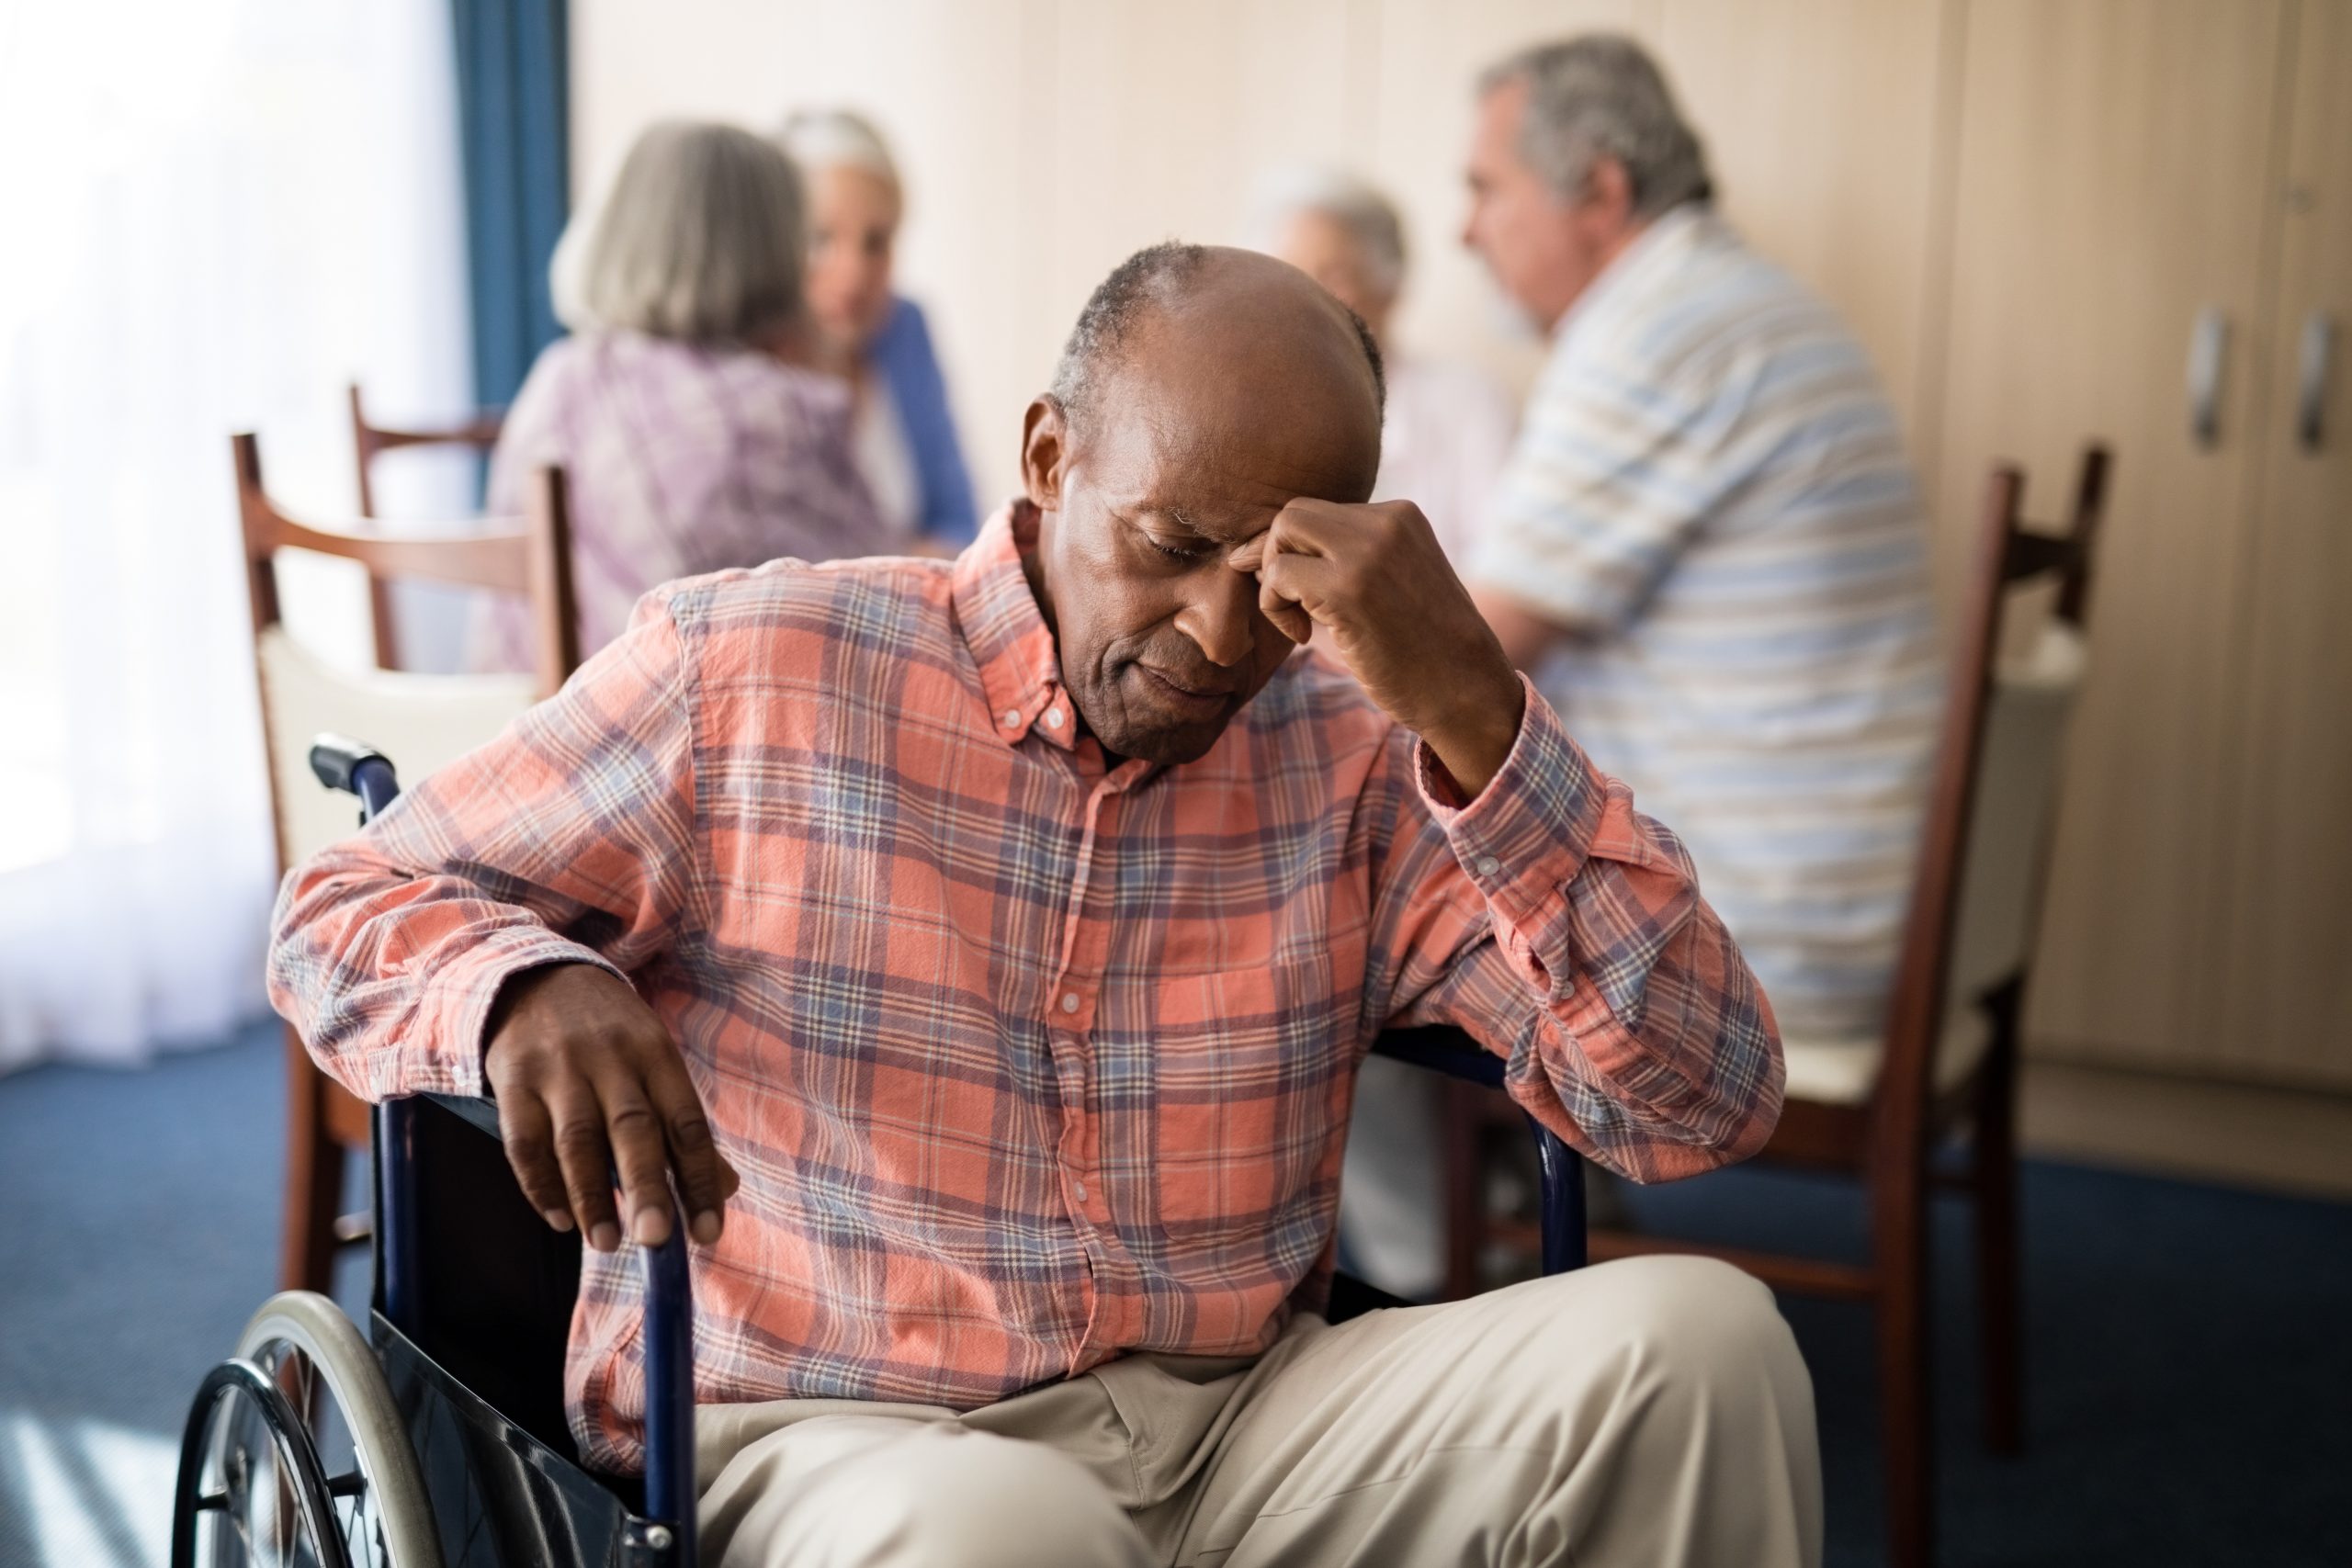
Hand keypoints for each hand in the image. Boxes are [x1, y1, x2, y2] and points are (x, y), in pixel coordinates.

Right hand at [483, 963, 739, 1251]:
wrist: (534, 978)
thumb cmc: (608, 1036)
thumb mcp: (653, 1063)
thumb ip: (682, 1127)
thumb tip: (725, 1190)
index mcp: (656, 1055)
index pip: (686, 1123)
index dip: (700, 1179)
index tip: (709, 1232)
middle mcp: (611, 1059)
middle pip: (634, 1129)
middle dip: (647, 1186)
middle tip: (657, 1239)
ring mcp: (559, 1068)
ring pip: (577, 1139)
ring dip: (592, 1195)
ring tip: (607, 1243)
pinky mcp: (513, 1080)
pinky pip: (525, 1142)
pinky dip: (541, 1185)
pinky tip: (560, 1220)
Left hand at [1228, 499, 1524, 794]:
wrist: (1467, 690)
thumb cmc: (1427, 648)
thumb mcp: (1396, 580)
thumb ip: (1352, 556)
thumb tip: (1268, 548)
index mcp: (1401, 516)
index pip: (1321, 513)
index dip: (1299, 553)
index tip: (1303, 593)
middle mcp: (1385, 522)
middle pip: (1294, 514)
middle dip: (1277, 556)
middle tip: (1292, 603)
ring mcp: (1367, 552)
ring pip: (1281, 534)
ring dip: (1274, 581)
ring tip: (1300, 621)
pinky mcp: (1347, 588)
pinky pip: (1278, 576)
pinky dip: (1275, 608)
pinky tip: (1303, 636)